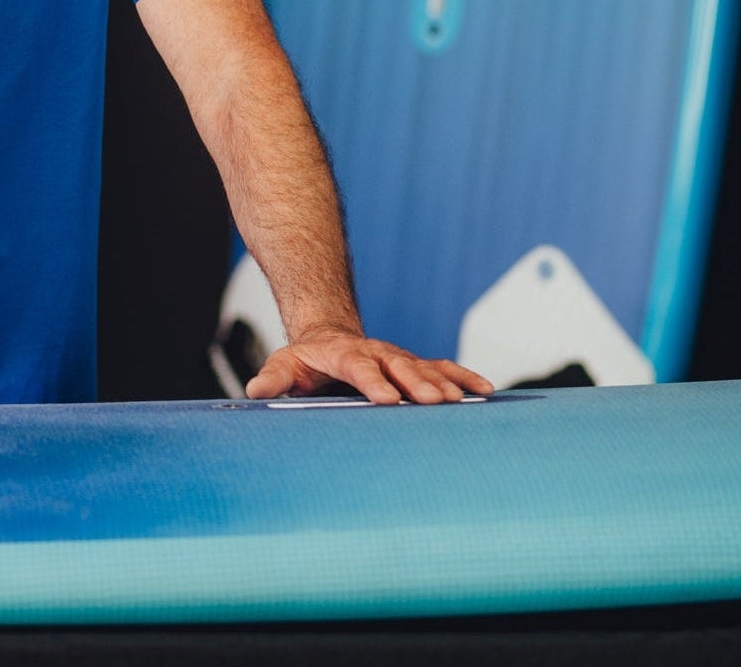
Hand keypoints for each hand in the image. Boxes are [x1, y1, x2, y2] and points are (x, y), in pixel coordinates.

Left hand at [245, 333, 493, 404]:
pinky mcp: (415, 366)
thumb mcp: (284, 365)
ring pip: (424, 369)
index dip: (372, 382)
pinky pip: (444, 369)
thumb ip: (273, 378)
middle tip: (433, 402)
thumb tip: (254, 391)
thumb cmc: (306, 361)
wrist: (329, 339)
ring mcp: (398, 359)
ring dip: (444, 384)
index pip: (358, 367)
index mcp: (344, 355)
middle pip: (398, 367)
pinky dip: (464, 378)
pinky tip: (486, 391)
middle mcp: (376, 354)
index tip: (387, 400)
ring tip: (461, 402)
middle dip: (415, 384)